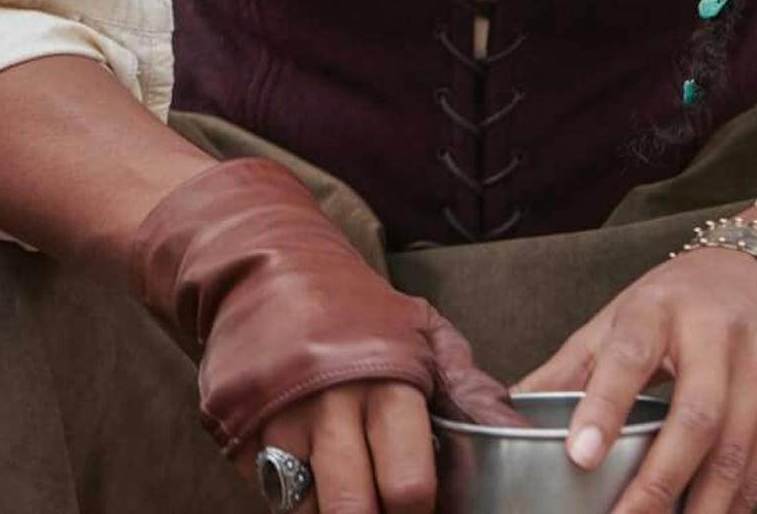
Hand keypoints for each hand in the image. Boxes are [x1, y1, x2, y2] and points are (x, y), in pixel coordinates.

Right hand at [128, 156, 517, 491]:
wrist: (263, 267)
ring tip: (348, 485)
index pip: (408, 488)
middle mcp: (329, 407)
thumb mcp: (421, 333)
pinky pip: (269, 490)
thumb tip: (517, 433)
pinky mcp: (238, 429)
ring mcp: (277, 421)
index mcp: (385, 386)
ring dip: (330, 508)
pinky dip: (293, 494)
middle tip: (384, 504)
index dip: (421, 511)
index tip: (424, 505)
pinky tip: (310, 470)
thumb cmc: (354, 309)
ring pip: (307, 511)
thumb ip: (469, 388)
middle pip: (353, 511)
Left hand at [516, 245, 756, 513]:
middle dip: (658, 481)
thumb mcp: (618, 314)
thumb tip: (511, 406)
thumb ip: (571, 366)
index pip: (628, 358)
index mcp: (657, 309)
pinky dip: (734, 503)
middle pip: (694, 419)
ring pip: (734, 452)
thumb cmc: (678, 299)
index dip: (603, 408)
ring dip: (701, 507)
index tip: (579, 455)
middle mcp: (715, 338)